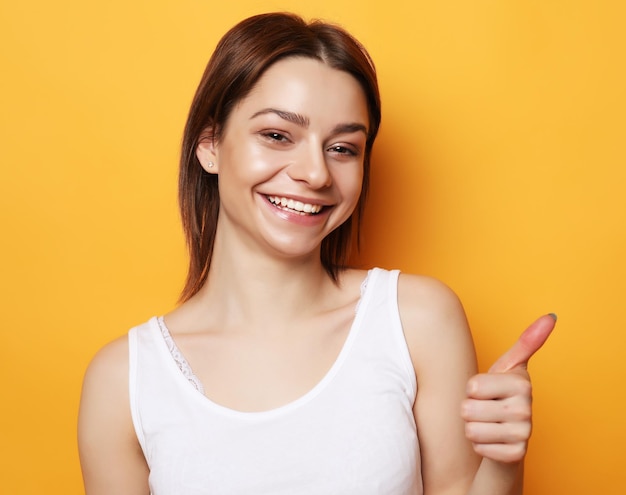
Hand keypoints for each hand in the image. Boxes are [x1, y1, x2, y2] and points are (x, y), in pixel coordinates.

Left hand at [461, 314, 556, 462]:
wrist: (506, 434)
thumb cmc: (501, 395)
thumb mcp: (508, 367)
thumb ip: (526, 342)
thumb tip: (551, 316)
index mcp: (522, 383)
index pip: (472, 387)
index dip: (472, 389)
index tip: (487, 390)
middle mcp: (527, 409)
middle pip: (468, 409)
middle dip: (470, 410)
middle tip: (486, 409)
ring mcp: (524, 434)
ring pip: (471, 430)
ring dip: (473, 428)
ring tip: (488, 424)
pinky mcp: (516, 455)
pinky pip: (478, 448)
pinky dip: (480, 445)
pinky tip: (492, 440)